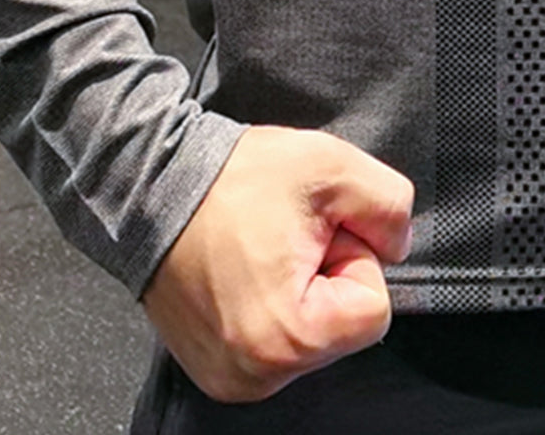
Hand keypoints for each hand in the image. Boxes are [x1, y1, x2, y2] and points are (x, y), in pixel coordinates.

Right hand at [142, 126, 413, 403]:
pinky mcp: (214, 370)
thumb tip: (395, 246)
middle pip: (342, 325)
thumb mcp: (332, 165)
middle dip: (327, 273)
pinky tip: (244, 267)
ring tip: (259, 248)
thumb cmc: (233, 177)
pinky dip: (272, 303)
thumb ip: (391, 207)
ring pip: (313, 333)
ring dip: (301, 288)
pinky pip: (277, 342)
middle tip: (282, 235)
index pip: (374, 308)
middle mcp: (257, 376)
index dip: (351, 255)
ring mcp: (230, 378)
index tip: (309, 230)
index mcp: (289, 338)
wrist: (149, 182)